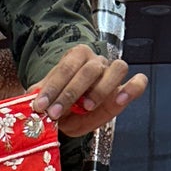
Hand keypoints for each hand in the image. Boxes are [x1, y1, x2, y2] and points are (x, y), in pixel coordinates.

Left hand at [31, 45, 148, 136]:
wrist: (74, 112)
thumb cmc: (62, 104)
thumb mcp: (48, 102)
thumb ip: (40, 98)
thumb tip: (31, 98)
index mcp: (75, 57)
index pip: (65, 68)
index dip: (52, 87)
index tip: (41, 106)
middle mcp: (96, 62)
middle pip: (89, 69)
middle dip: (70, 93)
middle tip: (56, 113)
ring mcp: (113, 73)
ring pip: (117, 68)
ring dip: (101, 89)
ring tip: (87, 106)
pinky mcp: (126, 87)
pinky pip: (138, 82)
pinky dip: (133, 88)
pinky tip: (121, 99)